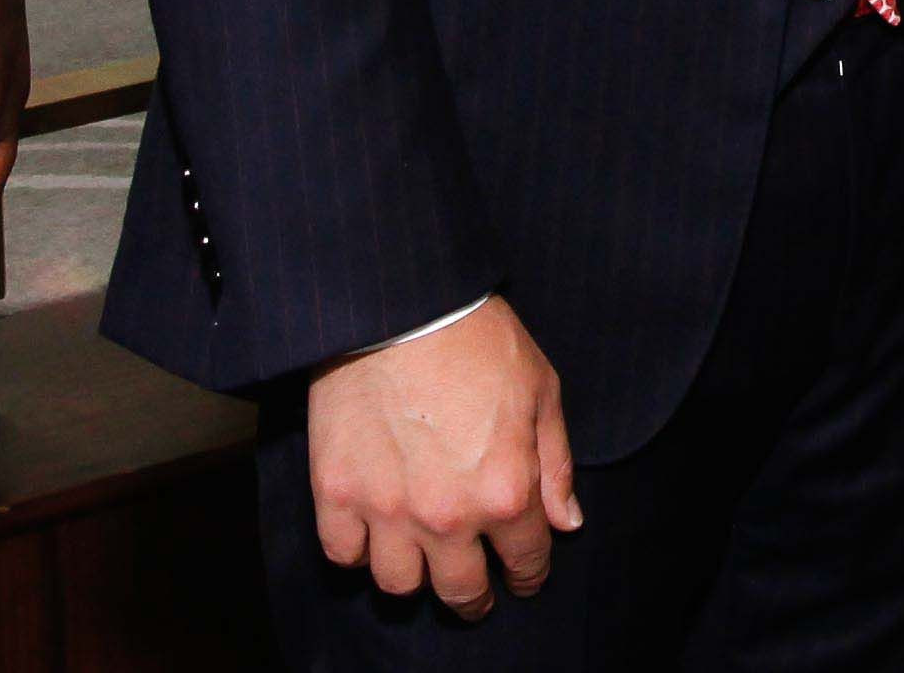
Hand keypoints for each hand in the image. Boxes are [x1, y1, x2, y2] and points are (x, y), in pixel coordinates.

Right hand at [308, 301, 583, 614]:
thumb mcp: (541, 390)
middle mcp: (447, 515)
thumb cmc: (477, 339)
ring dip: (415, 578)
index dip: (529, 575)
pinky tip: (372, 535)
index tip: (524, 576)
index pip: (526, 562)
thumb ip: (555, 465)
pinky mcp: (336, 493)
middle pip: (461, 591)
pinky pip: (343, 555)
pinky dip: (358, 552)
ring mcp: (387, 509)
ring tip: (421, 561)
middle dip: (474, 599)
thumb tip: (566, 523)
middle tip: (474, 593)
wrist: (401, 304)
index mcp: (505, 492)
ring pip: (399, 585)